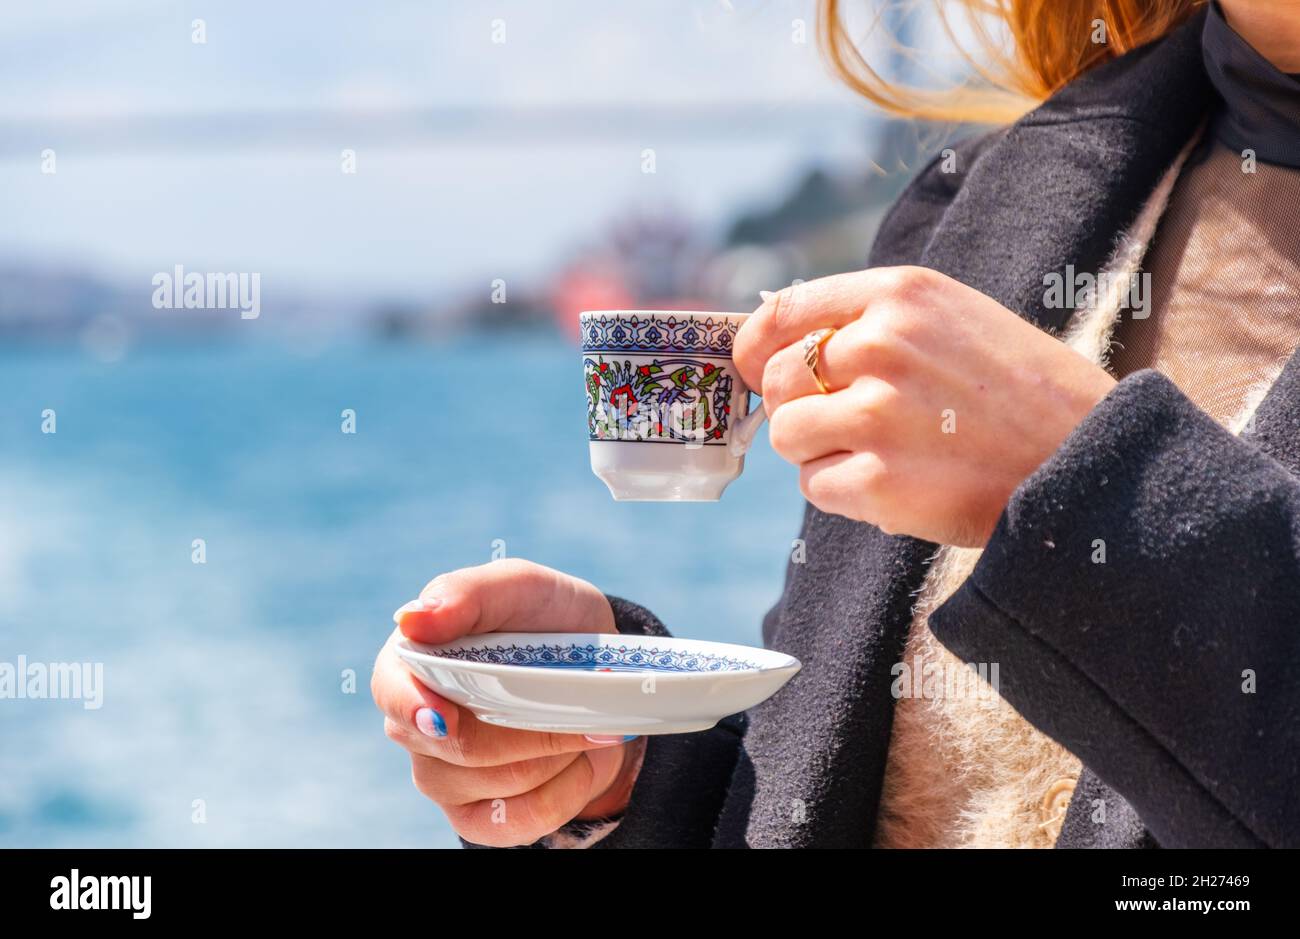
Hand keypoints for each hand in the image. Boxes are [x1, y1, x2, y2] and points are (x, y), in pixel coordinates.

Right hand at [371, 559, 644, 846]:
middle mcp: (415, 723)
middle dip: (533, 723)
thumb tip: (411, 618)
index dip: (415, 707)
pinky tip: (576, 758)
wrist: (600, 672)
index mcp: (411, 660)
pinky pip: (525, 818)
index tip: (448, 717)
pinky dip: (569, 787)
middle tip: (577, 697)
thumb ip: (466, 593)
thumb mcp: (521, 586)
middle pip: (463, 746)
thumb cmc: (547, 619)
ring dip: (558, 749)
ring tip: (577, 717)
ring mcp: (443, 775)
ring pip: (503, 782)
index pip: (391, 691)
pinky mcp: (478, 816)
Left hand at [734, 266, 1116, 546]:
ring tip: (876, 456)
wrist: (1091, 461)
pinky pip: (815, 487)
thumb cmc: (1020, 393)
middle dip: (796, 408)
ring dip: (818, 453)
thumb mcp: (955, 321)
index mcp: (902, 295)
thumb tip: (778, 344)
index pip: (784, 312)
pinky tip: (894, 487)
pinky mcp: (881, 482)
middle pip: (777, 380)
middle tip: (844, 426)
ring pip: (787, 435)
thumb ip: (874, 322)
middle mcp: (883, 345)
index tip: (752, 368)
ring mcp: (879, 415)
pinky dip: (842, 493)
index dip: (754, 346)